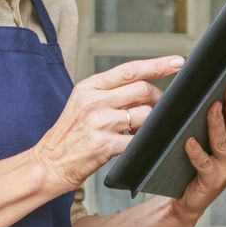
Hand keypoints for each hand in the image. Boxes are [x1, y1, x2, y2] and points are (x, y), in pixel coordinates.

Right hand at [30, 55, 184, 195]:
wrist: (48, 164)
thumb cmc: (68, 136)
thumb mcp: (81, 105)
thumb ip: (108, 93)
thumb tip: (144, 89)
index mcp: (88, 87)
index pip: (129, 70)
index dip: (157, 65)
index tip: (177, 62)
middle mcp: (93, 101)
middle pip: (142, 90)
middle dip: (158, 99)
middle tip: (159, 110)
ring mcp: (99, 122)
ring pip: (145, 114)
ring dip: (152, 123)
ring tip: (143, 130)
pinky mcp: (104, 144)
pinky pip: (138, 139)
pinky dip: (145, 142)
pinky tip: (139, 143)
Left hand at [170, 68, 225, 225]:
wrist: (190, 199)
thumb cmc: (199, 164)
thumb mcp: (214, 139)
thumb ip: (219, 119)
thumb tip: (214, 87)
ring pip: (223, 141)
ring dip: (218, 123)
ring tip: (213, 106)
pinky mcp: (212, 180)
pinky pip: (204, 163)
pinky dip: (197, 152)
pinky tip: (189, 142)